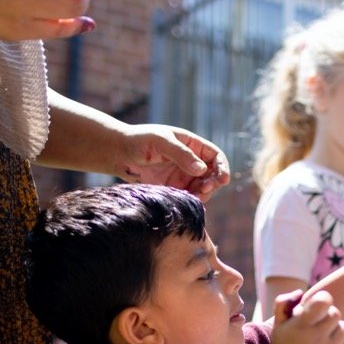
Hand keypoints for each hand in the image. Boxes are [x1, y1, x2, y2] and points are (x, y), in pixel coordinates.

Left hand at [114, 125, 231, 200]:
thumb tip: (202, 169)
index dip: (223, 167)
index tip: (223, 179)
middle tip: (204, 189)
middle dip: (213, 183)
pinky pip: (189, 198)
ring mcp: (184, 176)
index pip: (215, 156)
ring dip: (203, 194)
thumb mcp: (161, 142)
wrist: (120, 154)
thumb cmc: (140, 141)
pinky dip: (192, 201)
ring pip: (203, 189)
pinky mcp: (175, 189)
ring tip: (194, 197)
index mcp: (192, 145)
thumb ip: (181, 154)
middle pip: (213, 175)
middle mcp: (191, 162)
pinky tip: (186, 202)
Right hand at [270, 290, 343, 343]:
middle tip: (320, 324)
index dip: (323, 299)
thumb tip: (300, 293)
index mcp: (300, 326)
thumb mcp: (278, 323)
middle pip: (335, 314)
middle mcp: (315, 340)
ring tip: (326, 336)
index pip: (323, 302)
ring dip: (337, 330)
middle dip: (328, 316)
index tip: (319, 306)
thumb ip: (283, 302)